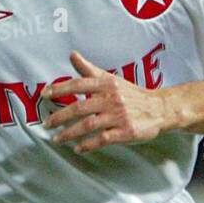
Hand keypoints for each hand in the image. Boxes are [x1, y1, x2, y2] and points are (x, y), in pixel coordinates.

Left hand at [42, 50, 171, 152]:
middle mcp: (111, 99)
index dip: (60, 88)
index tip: (44, 94)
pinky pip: (102, 139)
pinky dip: (88, 144)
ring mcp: (118, 116)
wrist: (159, 108)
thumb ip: (89, 70)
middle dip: (60, 116)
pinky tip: (78, 148)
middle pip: (80, 107)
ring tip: (57, 139)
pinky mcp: (125, 131)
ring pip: (88, 125)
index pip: (78, 84)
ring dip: (70, 133)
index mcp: (106, 85)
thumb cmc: (131, 94)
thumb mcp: (111, 79)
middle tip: (46, 124)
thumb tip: (72, 54)